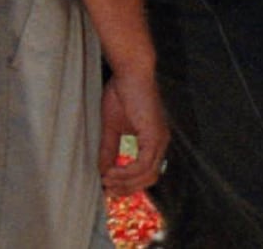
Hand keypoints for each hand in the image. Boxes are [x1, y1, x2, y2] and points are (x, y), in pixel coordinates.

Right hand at [97, 67, 169, 196]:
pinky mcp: (154, 135)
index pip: (147, 172)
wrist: (130, 72)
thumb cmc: (121, 93)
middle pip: (149, 179)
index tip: (108, 187)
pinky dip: (127, 172)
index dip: (128, 184)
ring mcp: (160, 139)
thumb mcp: (111, 127)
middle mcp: (161, 142)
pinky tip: (111, 172)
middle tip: (107, 190)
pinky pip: (144, 164)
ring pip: (148, 175)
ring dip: (125, 182)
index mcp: (153, 140)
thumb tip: (102, 172)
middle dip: (127, 188)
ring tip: (106, 181)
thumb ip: (109, 150)